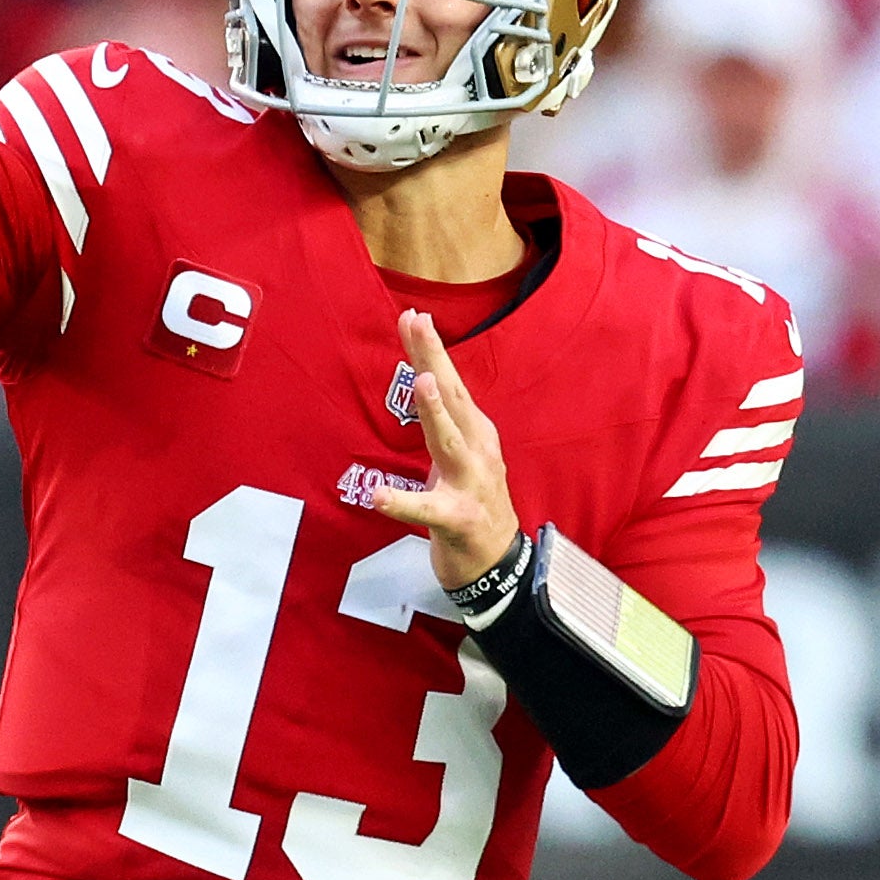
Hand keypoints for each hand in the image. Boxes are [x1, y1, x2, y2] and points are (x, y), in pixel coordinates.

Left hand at [368, 307, 520, 598]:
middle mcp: (478, 450)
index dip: (432, 349)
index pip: (451, 382)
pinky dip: (402, 503)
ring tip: (420, 384)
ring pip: (449, 443)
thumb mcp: (463, 452)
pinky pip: (426, 511)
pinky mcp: (457, 520)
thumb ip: (444, 417)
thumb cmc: (473, 501)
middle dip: (434, 359)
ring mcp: (470, 485)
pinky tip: (379, 497)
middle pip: (453, 398)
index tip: (413, 315)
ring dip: (435, 413)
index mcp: (476, 431)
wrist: (500, 563)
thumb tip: (424, 373)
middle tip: (417, 324)